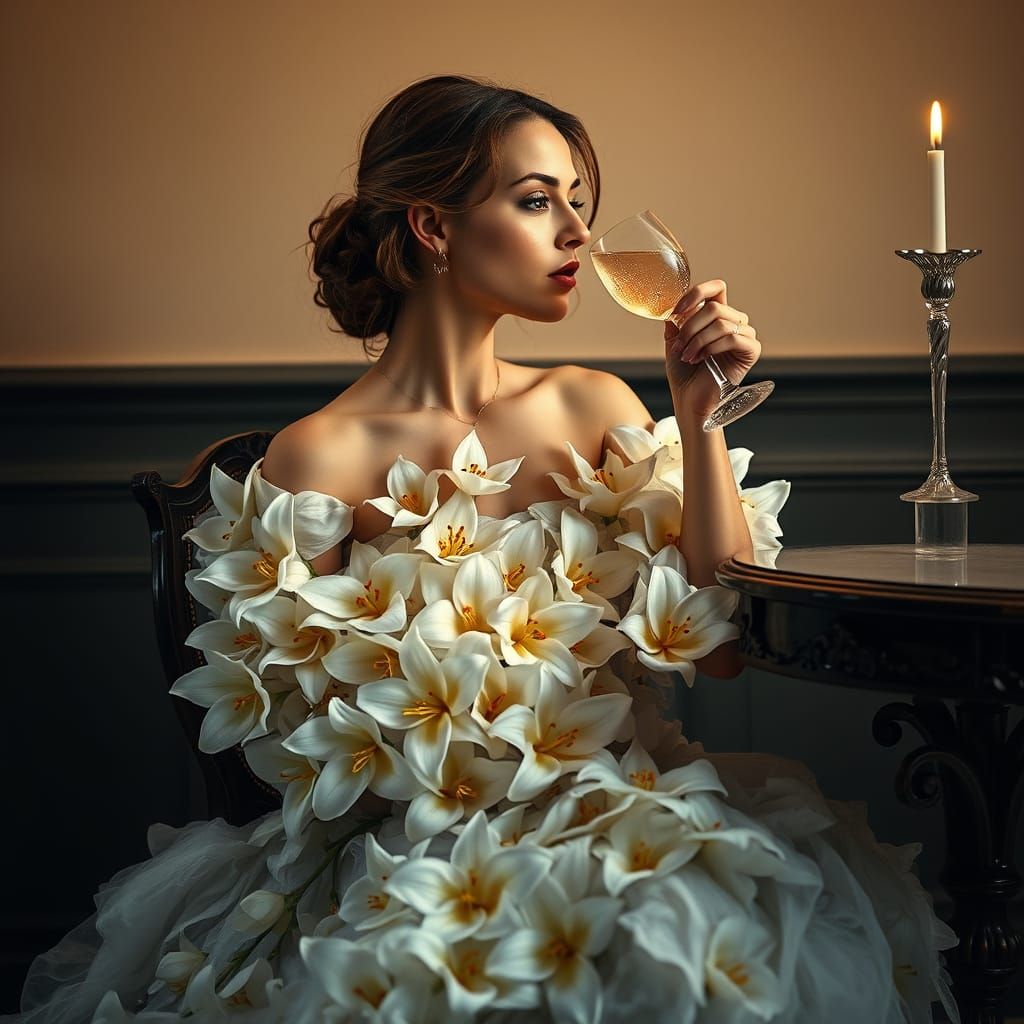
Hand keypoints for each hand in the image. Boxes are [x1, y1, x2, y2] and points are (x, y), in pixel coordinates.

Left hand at [663, 279, 761, 420]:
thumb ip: (675, 322)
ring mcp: (745, 335)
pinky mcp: (751, 350)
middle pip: (714, 307)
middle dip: (690, 327)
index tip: (676, 311)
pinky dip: (711, 347)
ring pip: (720, 323)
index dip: (697, 293)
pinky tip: (701, 359)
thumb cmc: (684, 374)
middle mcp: (735, 322)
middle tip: (678, 346)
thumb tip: (671, 309)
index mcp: (718, 316)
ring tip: (687, 356)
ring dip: (697, 340)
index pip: (716, 288)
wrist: (690, 400)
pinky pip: (731, 338)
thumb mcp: (674, 342)